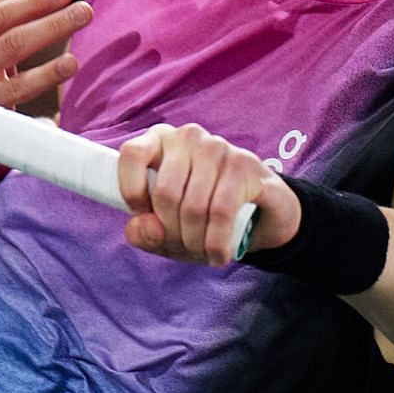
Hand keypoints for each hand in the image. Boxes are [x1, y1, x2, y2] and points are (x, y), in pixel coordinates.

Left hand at [115, 123, 300, 265]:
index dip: (132, 192)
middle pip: (165, 193)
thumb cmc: (203, 218)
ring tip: (203, 252)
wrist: (262, 215)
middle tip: (184, 246)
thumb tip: (145, 226)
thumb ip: (143, 233)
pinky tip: (219, 255)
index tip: (143, 215)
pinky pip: (221, 211)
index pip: (132, 154)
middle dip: (172, 233)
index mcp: (160, 141)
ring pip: (193, 206)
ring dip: (196, 242)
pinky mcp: (245, 165)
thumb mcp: (166, 233)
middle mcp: (188, 137)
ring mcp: (218, 148)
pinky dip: (216, 242)